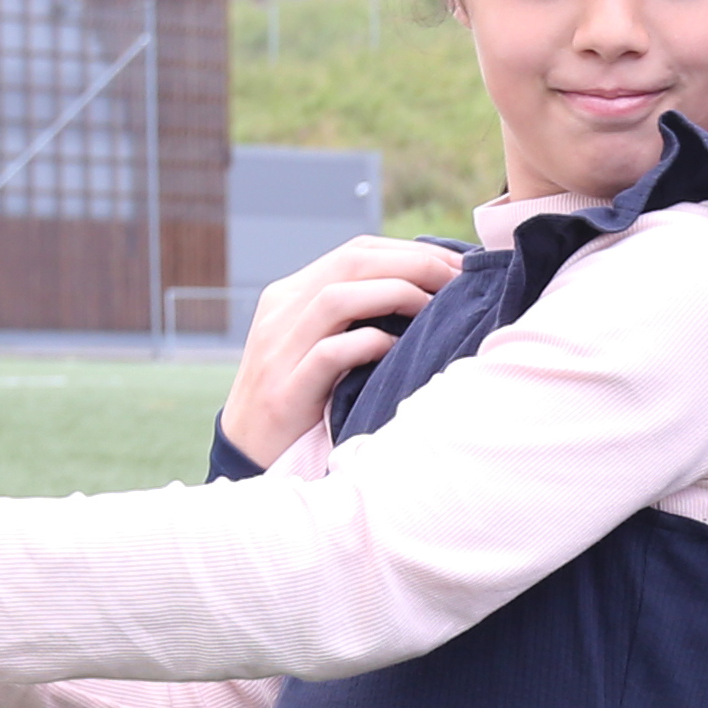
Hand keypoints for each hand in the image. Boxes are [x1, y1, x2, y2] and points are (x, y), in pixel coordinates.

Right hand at [219, 233, 463, 465]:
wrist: (248, 455)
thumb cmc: (301, 402)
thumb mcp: (319, 346)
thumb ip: (353, 318)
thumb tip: (422, 297)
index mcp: (290, 295)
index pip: (355, 252)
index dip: (409, 252)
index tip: (455, 265)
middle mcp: (281, 311)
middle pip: (351, 263)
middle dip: (413, 263)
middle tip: (459, 278)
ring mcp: (279, 349)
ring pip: (338, 298)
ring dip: (396, 294)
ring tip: (437, 307)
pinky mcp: (285, 390)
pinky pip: (330, 354)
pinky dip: (370, 345)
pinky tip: (400, 349)